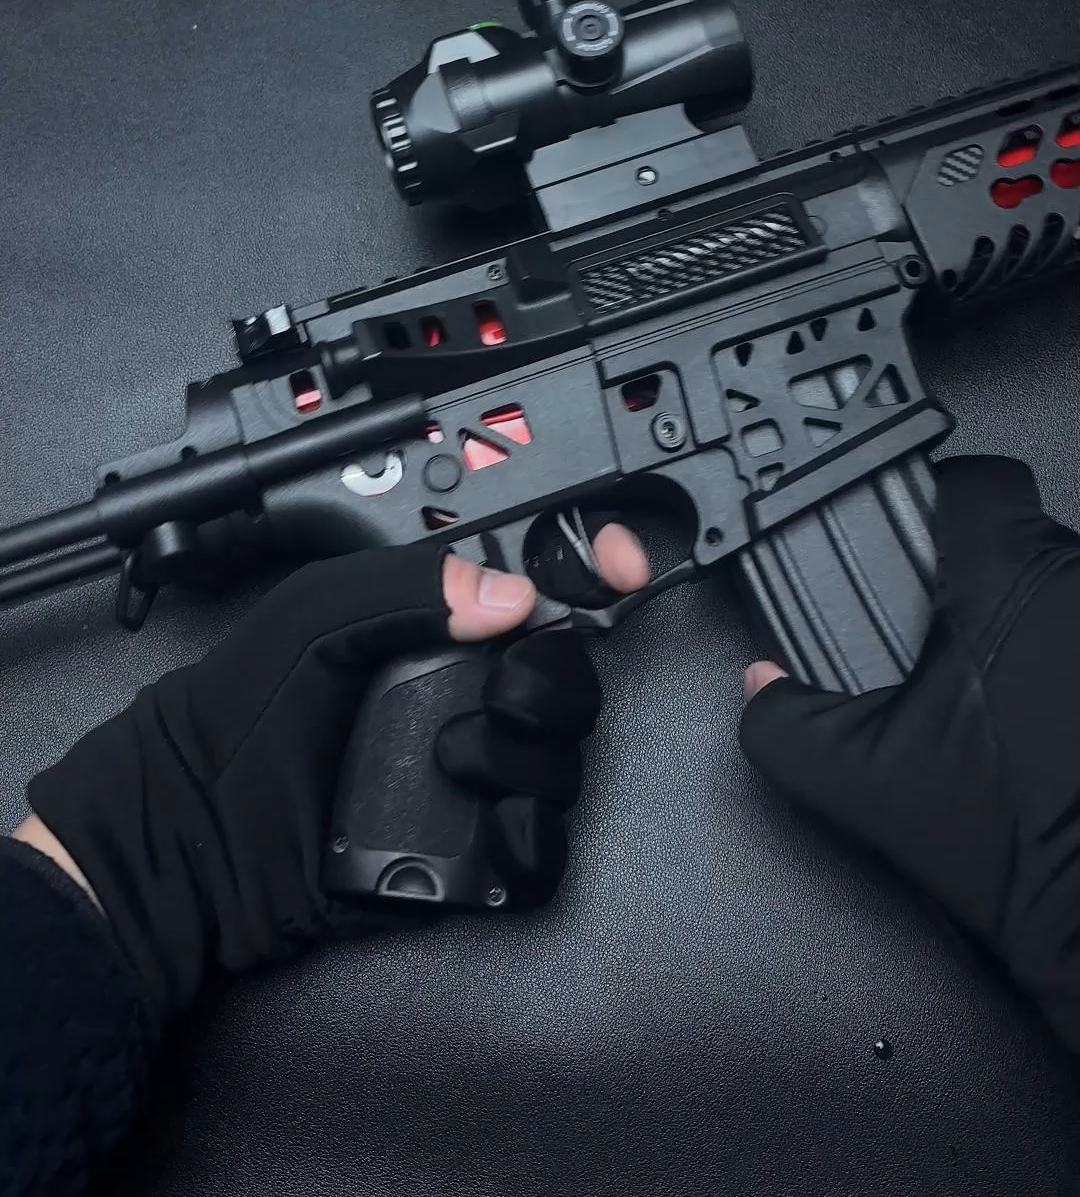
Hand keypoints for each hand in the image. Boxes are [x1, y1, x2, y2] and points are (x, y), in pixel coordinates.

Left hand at [24, 530, 647, 1022]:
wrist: (196, 841)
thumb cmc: (238, 717)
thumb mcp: (314, 615)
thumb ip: (411, 584)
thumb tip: (512, 596)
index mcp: (433, 628)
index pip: (538, 590)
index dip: (595, 570)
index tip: (626, 564)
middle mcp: (461, 698)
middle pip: (571, 679)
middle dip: (550, 682)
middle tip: (495, 690)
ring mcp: (471, 781)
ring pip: (565, 764)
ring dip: (522, 761)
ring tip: (452, 764)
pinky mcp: (472, 859)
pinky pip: (543, 850)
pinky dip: (527, 838)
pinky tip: (479, 823)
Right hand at [739, 457, 1079, 1050]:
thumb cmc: (1018, 844)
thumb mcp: (867, 783)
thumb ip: (788, 723)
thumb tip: (760, 689)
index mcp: (1007, 577)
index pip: (982, 482)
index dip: (943, 503)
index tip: (924, 538)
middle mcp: (1077, 583)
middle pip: (1025, 539)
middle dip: (985, 579)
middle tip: (951, 641)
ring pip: (1067, 592)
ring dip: (1039, 623)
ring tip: (1005, 692)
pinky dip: (1067, 662)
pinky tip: (1050, 722)